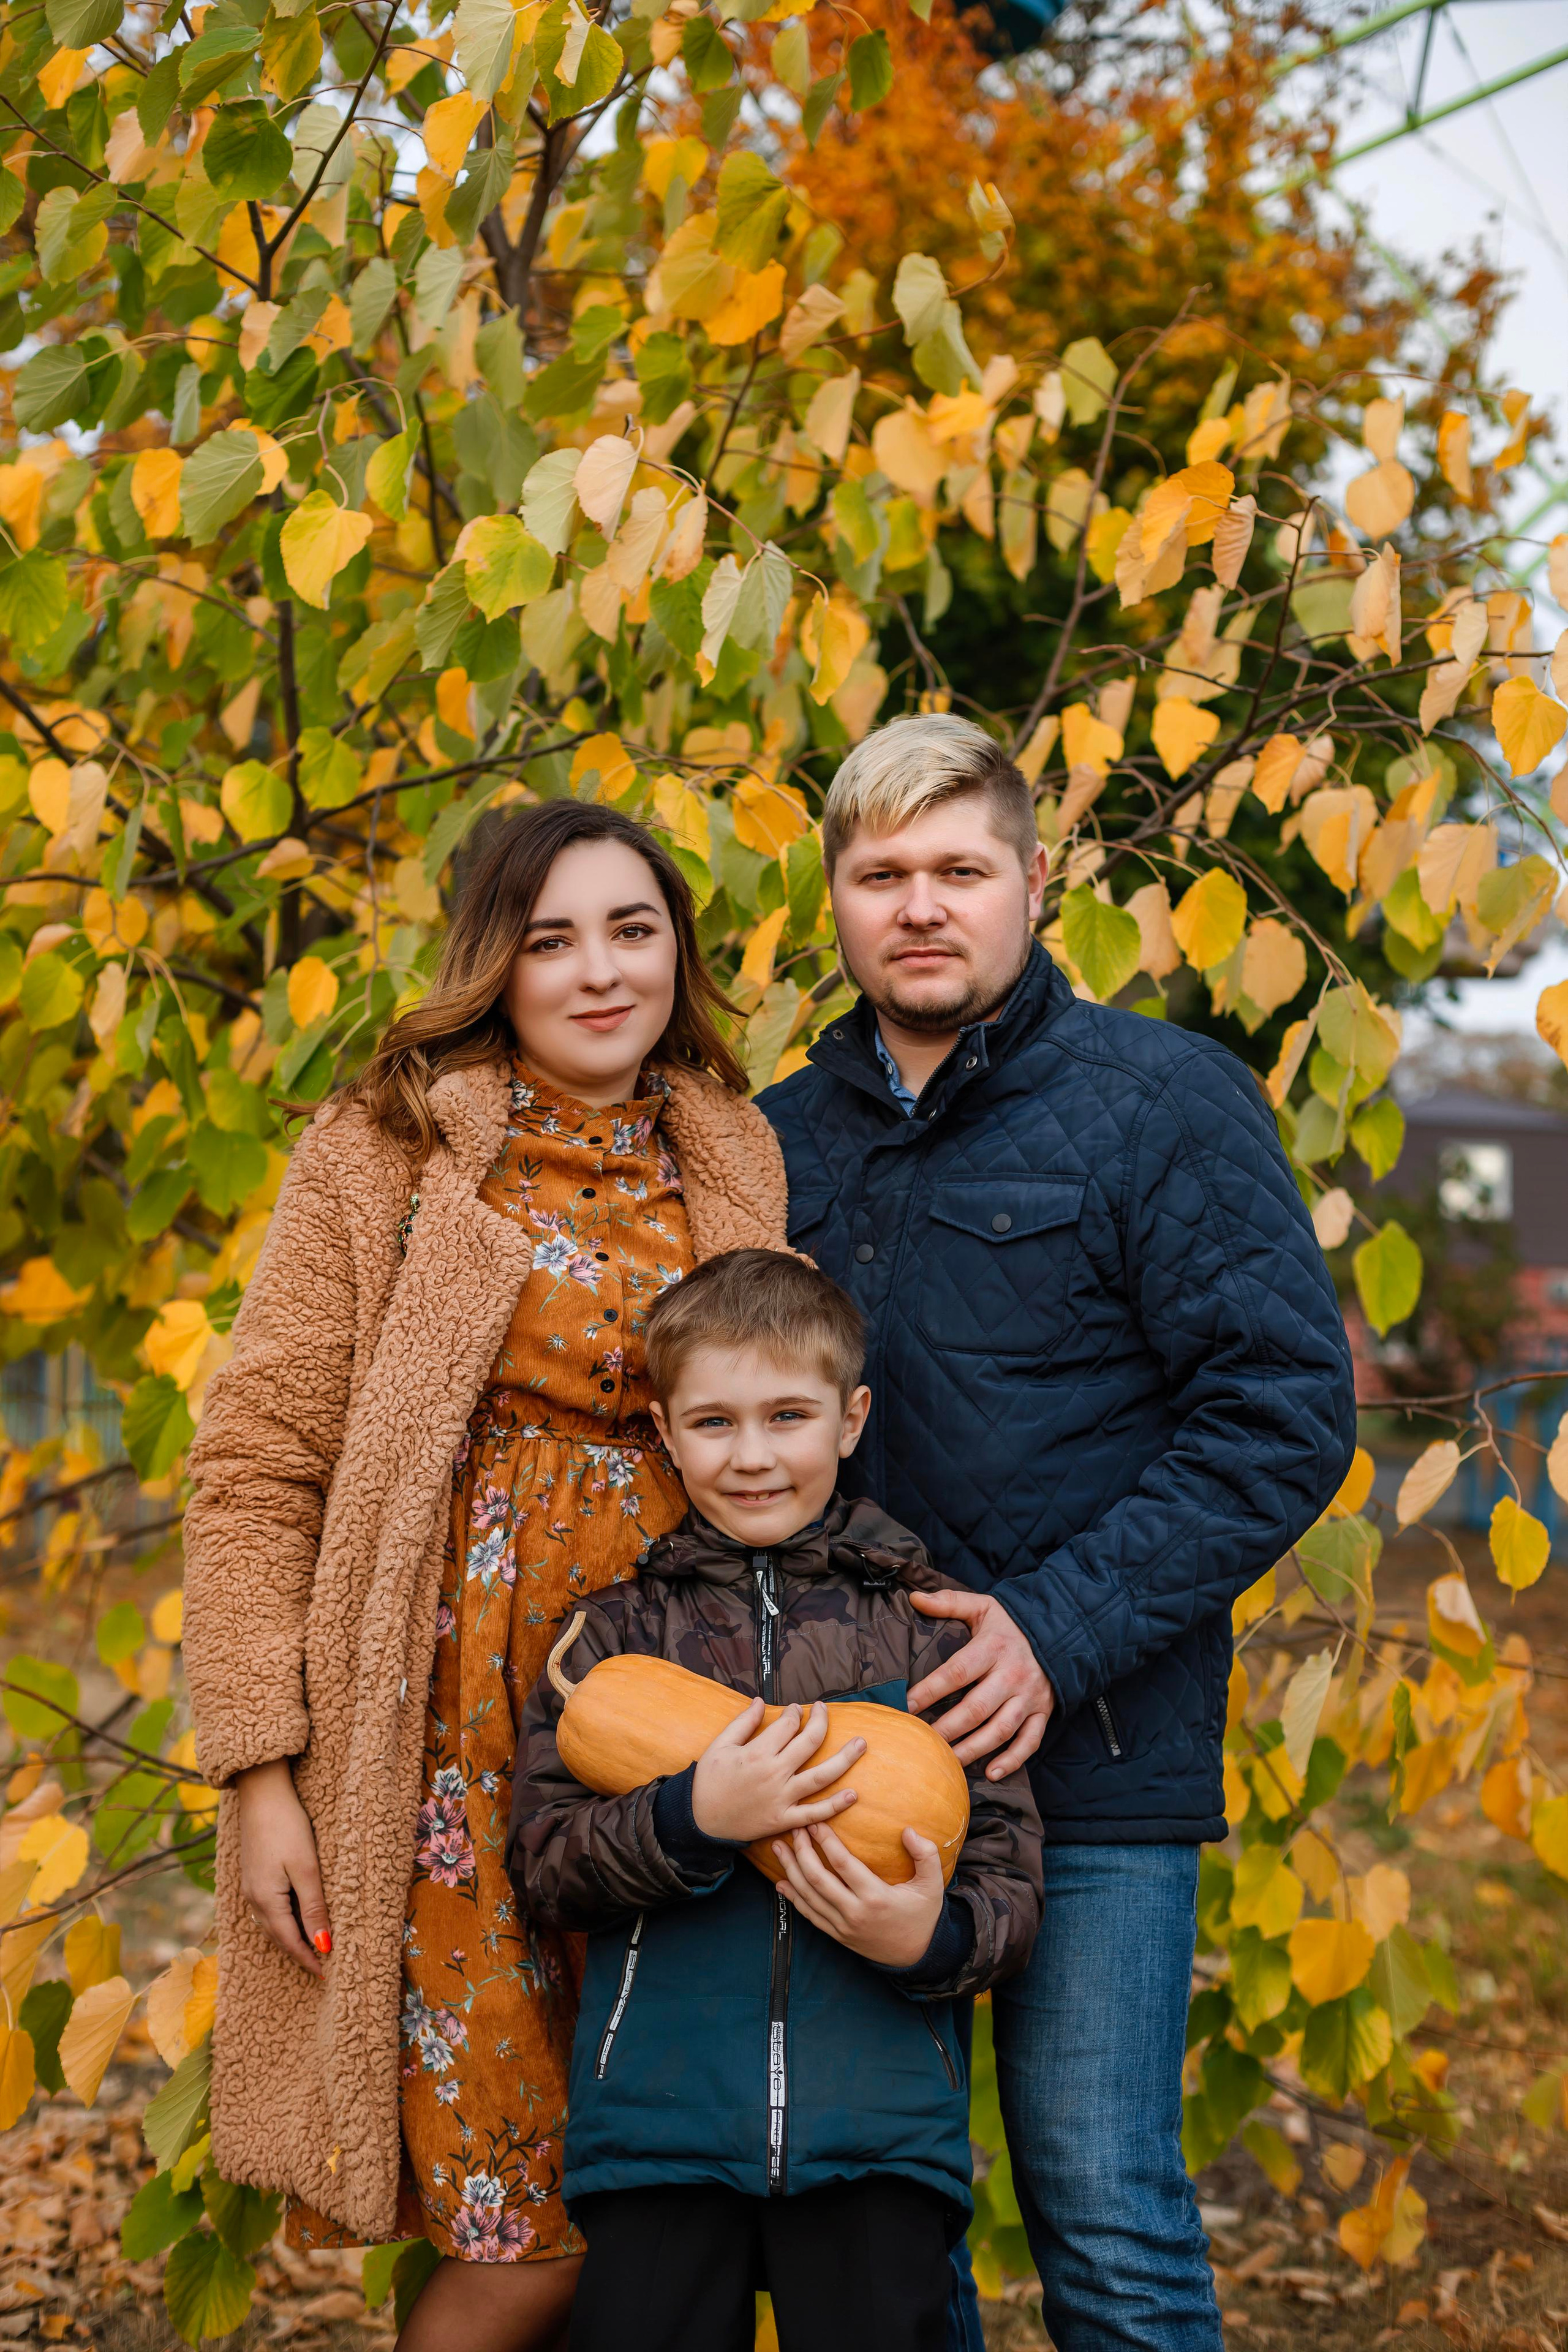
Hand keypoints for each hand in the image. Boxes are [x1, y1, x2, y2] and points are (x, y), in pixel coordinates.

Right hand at [236, 1759, 331, 1974]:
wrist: (261, 1792)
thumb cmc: (287, 1827)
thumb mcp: (306, 1868)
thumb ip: (314, 1907)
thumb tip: (322, 1945)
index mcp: (265, 1900)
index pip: (289, 1940)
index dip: (307, 1958)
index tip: (325, 1973)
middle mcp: (252, 1897)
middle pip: (278, 1935)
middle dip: (299, 1951)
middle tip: (321, 1964)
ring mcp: (250, 1885)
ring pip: (271, 1922)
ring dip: (291, 1936)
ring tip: (311, 1945)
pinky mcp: (253, 1873)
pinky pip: (268, 1907)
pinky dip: (283, 1919)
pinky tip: (294, 1916)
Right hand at [691, 1699, 864, 1844]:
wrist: (701, 1821)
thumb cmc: (709, 1781)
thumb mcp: (720, 1745)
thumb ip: (743, 1722)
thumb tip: (761, 1701)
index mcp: (758, 1753)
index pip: (788, 1725)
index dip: (796, 1713)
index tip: (797, 1709)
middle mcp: (774, 1774)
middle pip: (810, 1743)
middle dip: (822, 1722)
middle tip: (825, 1710)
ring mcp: (782, 1799)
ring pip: (821, 1777)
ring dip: (844, 1759)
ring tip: (861, 1744)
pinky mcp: (784, 1820)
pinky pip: (814, 1814)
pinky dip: (834, 1806)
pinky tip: (852, 1795)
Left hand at [771, 1823, 945, 1967]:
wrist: (918, 1955)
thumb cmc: (923, 1915)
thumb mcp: (932, 1884)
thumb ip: (925, 1854)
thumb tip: (908, 1831)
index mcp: (876, 1897)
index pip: (843, 1865)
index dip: (826, 1842)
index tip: (815, 1822)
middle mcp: (854, 1913)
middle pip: (818, 1879)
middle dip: (802, 1852)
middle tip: (794, 1829)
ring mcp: (843, 1926)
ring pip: (808, 1897)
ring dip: (791, 1871)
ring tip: (779, 1849)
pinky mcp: (837, 1935)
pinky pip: (810, 1915)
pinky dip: (793, 1898)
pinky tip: (781, 1883)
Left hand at [906, 1590, 1053, 1778]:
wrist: (1062, 1632)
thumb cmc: (1011, 1624)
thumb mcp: (982, 1606)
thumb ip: (949, 1602)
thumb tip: (914, 1597)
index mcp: (994, 1648)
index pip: (957, 1672)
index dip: (930, 1691)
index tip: (905, 1706)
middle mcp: (1013, 1675)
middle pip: (976, 1708)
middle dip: (947, 1728)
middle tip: (921, 1742)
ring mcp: (1030, 1697)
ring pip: (1000, 1730)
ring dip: (973, 1749)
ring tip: (947, 1762)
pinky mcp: (1043, 1713)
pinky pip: (1030, 1741)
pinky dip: (1013, 1760)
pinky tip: (992, 1773)